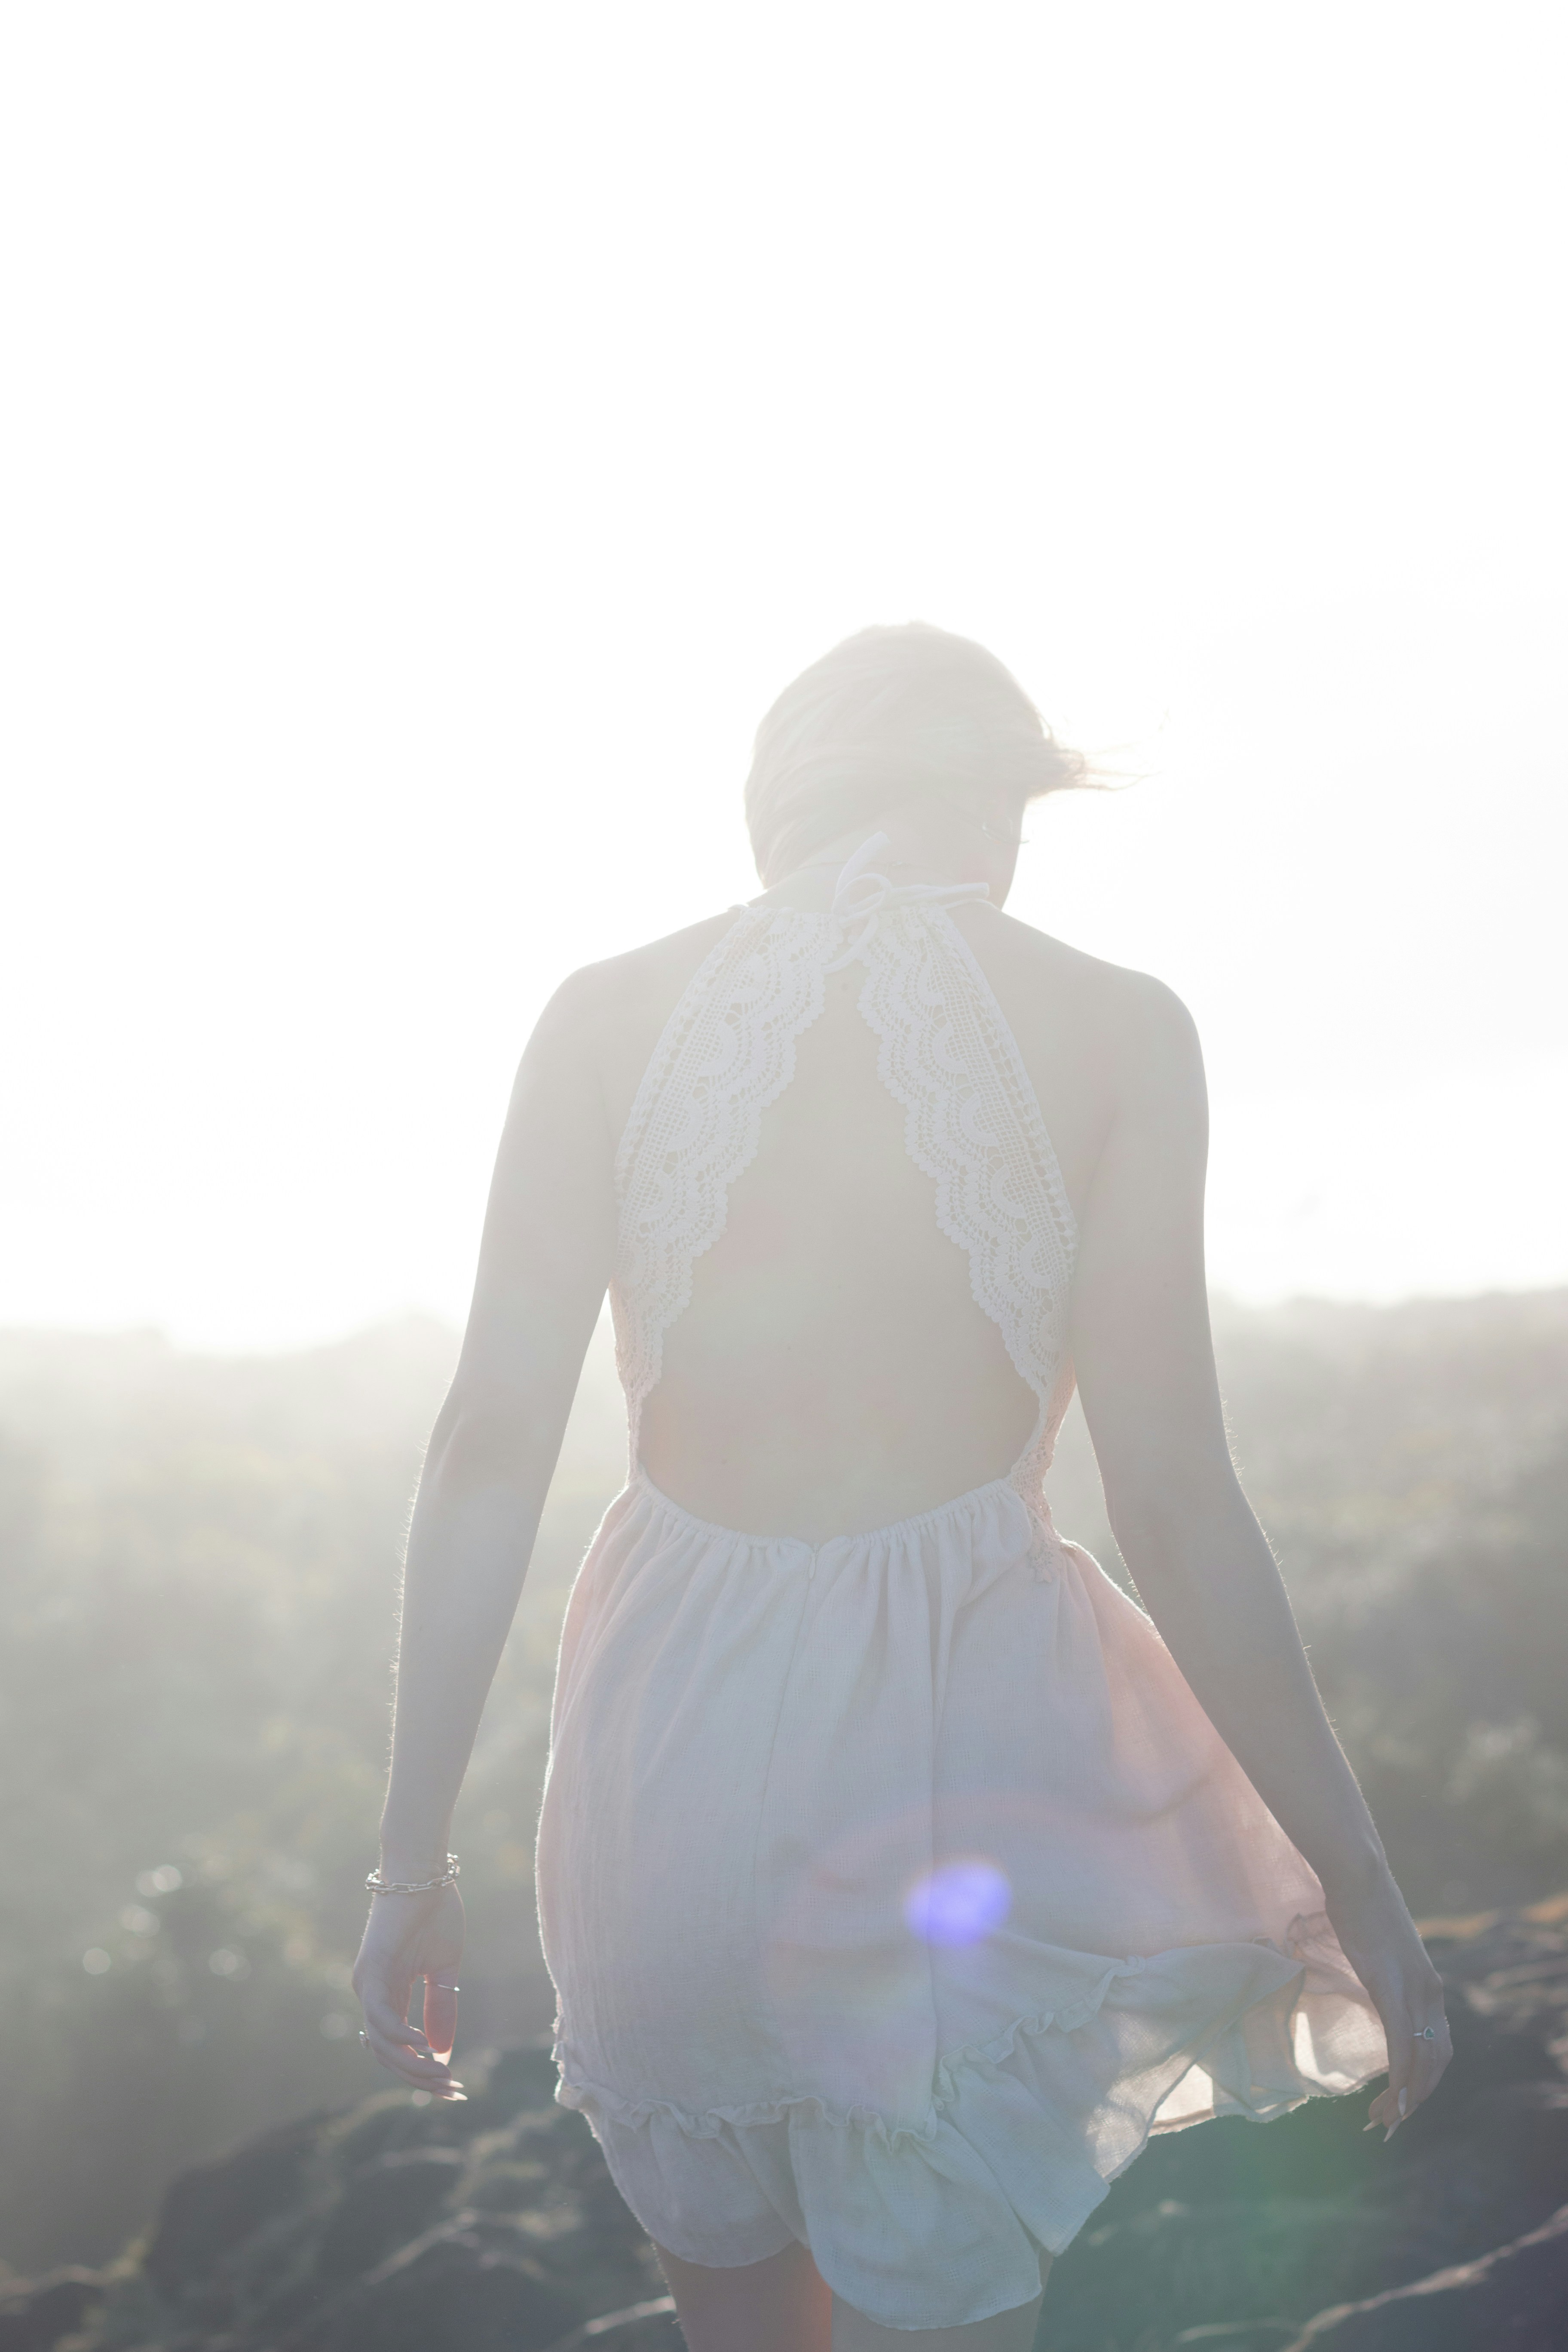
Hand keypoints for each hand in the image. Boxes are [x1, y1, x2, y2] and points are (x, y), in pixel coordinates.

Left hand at [351, 1884, 466, 2098]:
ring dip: (412, 2065)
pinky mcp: (372, 1971)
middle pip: (387, 2055)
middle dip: (418, 2078)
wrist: (424, 1872)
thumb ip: (441, 2008)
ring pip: (381, 2044)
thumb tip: (442, 2052)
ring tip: (442, 2073)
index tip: (452, 2088)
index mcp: (388, 1994)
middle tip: (451, 2091)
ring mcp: (368, 1984)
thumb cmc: (435, 1913)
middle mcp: (372, 1994)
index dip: (422, 2073)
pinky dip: (401, 2036)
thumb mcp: (445, 1970)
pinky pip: (380, 2017)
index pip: (398, 2048)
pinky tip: (424, 2045)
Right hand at [1322, 1860, 1451, 2139]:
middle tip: (1389, 2122)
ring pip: (1421, 2060)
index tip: (1402, 2103)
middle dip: (1416, 2098)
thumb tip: (1372, 1986)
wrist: (1356, 1873)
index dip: (1423, 2080)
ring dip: (1406, 2096)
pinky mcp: (1390, 1985)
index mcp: (1428, 1984)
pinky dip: (1399, 2076)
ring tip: (1384, 2118)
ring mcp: (1412, 1989)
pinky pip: (1401, 2042)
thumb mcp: (1382, 1949)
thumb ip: (1385, 1973)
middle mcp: (1429, 1991)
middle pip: (1435, 2061)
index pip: (1439, 2047)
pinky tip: (1391, 2097)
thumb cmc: (1359, 1903)